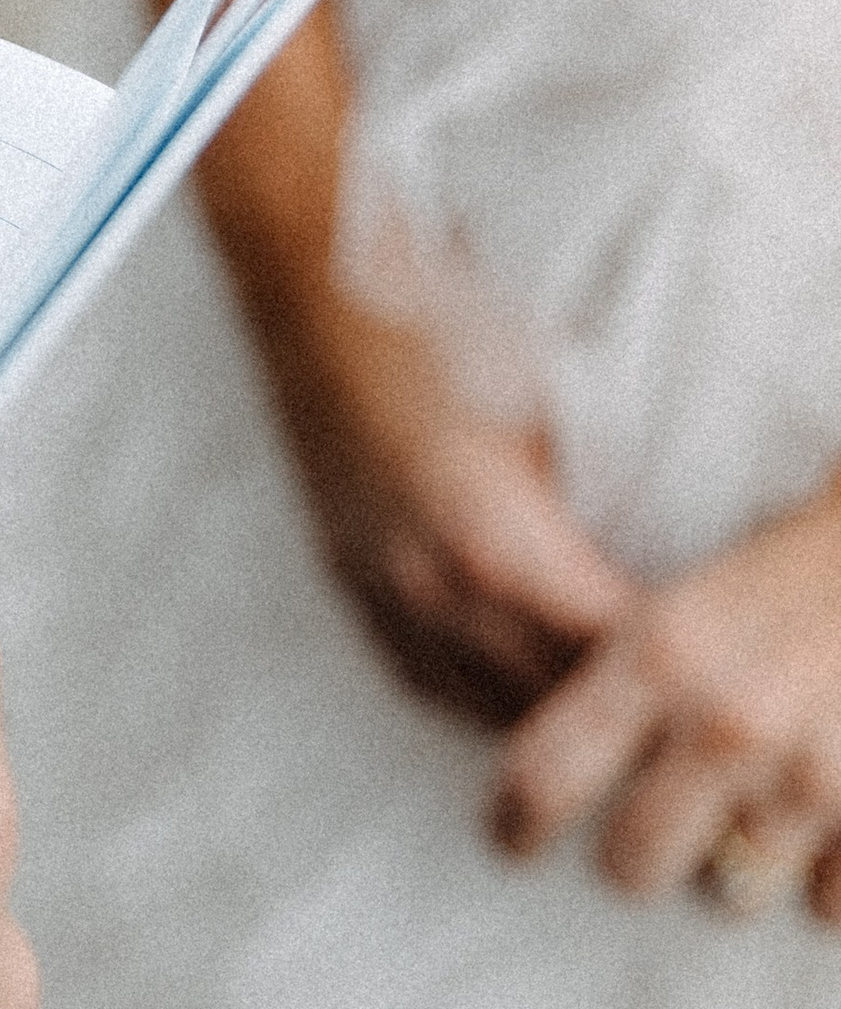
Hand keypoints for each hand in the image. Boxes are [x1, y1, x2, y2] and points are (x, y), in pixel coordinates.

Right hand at [249, 279, 631, 724]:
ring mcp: (385, 595)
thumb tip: (661, 550)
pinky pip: (428, 684)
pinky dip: (483, 697)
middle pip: (547, 694)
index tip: (693, 650)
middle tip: (662, 687)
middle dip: (609, 698)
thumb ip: (595, 496)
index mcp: (492, 538)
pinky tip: (521, 684)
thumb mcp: (542, 403)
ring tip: (602, 700)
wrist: (315, 300)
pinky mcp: (352, 589)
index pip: (599, 644)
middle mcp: (434, 587)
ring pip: (484, 707)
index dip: (653, 656)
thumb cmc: (439, 328)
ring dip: (547, 708)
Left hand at [492, 485, 840, 920]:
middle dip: (636, 858)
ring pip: (732, 895)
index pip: (543, 776)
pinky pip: (825, 907)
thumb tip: (546, 772)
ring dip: (739, 869)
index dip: (515, 822)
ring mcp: (812, 776)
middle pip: (632, 865)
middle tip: (650, 839)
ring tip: (758, 813)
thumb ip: (624, 684)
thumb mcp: (688, 606)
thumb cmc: (795, 576)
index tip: (511, 838)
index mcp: (661, 655)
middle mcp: (728, 722)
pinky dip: (824, 882)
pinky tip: (826, 824)